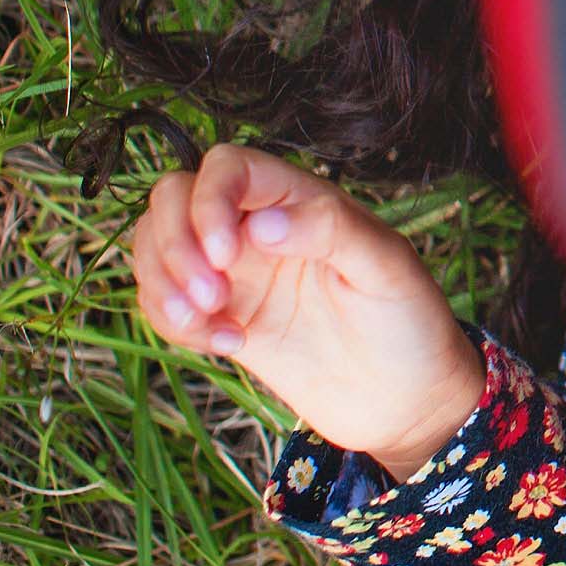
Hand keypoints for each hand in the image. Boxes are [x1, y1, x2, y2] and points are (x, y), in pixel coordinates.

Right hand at [128, 144, 490, 480]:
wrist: (404, 399)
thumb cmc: (410, 323)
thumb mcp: (386, 268)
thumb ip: (331, 232)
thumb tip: (261, 223)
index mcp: (305, 200)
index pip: (226, 166)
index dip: (208, 202)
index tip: (226, 257)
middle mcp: (262, 227)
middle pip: (173, 198)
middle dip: (173, 245)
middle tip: (213, 298)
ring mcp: (237, 271)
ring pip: (155, 245)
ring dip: (162, 284)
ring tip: (211, 326)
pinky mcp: (222, 316)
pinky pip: (163, 299)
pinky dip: (168, 320)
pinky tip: (225, 345)